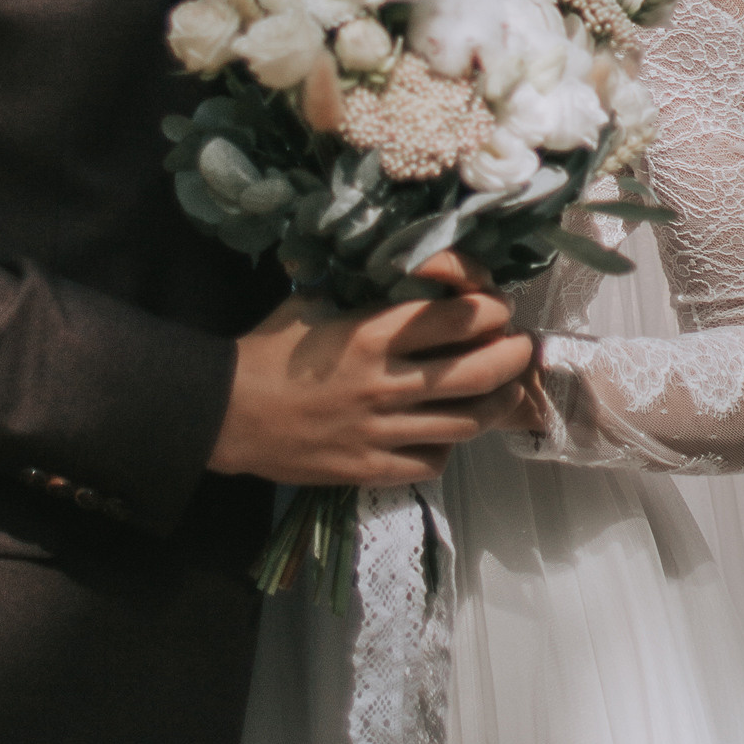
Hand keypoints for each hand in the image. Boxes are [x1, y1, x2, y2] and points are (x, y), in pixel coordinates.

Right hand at [208, 252, 535, 485]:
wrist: (223, 414)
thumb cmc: (268, 350)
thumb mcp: (313, 300)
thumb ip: (360, 290)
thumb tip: (401, 273)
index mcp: (372, 334)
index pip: (460, 318)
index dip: (492, 310)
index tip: (496, 308)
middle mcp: (384, 383)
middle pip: (478, 373)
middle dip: (512, 358)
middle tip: (520, 347)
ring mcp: (379, 432)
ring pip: (464, 423)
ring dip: (493, 404)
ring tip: (502, 391)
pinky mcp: (368, 470)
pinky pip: (431, 462)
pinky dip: (447, 446)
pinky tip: (444, 432)